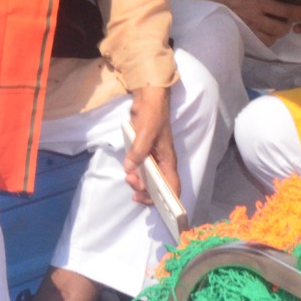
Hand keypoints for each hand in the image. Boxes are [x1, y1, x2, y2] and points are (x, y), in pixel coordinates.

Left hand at [125, 86, 178, 202]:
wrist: (148, 97)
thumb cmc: (152, 115)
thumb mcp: (146, 134)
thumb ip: (138, 152)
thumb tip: (129, 169)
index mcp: (168, 160)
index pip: (173, 186)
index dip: (167, 200)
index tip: (152, 203)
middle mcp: (163, 161)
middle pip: (159, 186)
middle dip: (146, 191)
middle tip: (132, 185)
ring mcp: (153, 156)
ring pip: (149, 178)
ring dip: (139, 182)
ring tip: (128, 177)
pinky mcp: (144, 151)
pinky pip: (141, 167)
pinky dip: (135, 172)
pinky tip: (128, 171)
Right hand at [187, 0, 300, 46]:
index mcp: (255, 1)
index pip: (283, 10)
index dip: (297, 11)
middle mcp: (253, 17)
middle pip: (280, 29)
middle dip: (288, 25)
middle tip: (288, 19)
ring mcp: (245, 27)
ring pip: (270, 39)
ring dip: (276, 34)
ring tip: (275, 27)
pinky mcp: (239, 33)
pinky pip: (257, 42)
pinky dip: (264, 39)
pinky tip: (263, 33)